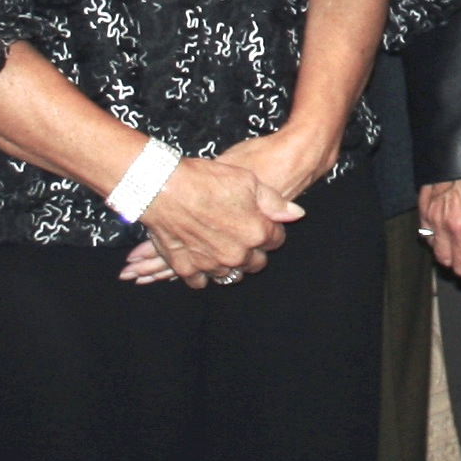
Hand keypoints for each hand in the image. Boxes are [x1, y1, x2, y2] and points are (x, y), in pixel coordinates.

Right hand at [137, 134, 321, 287]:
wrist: (164, 187)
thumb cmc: (206, 180)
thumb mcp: (248, 181)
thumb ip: (274, 202)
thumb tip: (295, 214)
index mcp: (256, 233)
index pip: (275, 241)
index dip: (270, 230)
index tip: (262, 223)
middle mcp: (236, 255)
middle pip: (255, 263)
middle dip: (253, 251)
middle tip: (242, 235)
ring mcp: (211, 264)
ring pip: (229, 274)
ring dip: (229, 263)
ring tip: (223, 247)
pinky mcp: (187, 268)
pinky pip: (200, 280)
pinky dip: (202, 272)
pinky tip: (202, 258)